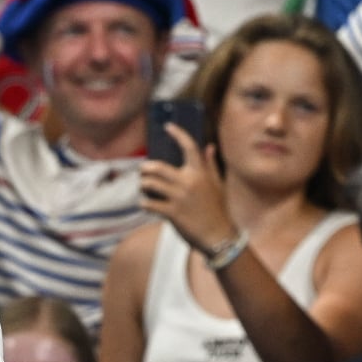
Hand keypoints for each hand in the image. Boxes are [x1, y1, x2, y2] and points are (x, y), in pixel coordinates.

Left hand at [139, 123, 236, 251]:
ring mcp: (180, 197)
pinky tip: (146, 204)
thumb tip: (209, 146)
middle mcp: (189, 182)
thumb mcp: (217, 185)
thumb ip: (210, 165)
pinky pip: (148, 203)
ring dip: (142, 185)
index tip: (168, 126)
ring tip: (144, 187)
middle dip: (145, 168)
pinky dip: (144, 203)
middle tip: (143, 171)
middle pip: (158, 167)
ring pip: (149, 184)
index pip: (190, 147)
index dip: (178, 134)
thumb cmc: (217, 209)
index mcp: (200, 173)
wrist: (219, 235)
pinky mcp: (172, 212)